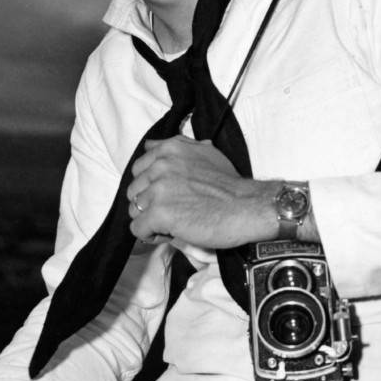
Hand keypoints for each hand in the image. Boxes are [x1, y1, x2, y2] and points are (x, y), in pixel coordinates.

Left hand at [126, 136, 278, 247]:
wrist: (246, 206)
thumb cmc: (228, 183)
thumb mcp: (204, 152)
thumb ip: (176, 146)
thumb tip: (149, 145)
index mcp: (168, 149)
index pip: (139, 170)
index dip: (150, 186)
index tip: (168, 196)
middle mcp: (160, 165)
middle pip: (134, 191)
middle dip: (149, 204)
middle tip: (172, 211)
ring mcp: (158, 189)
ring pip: (134, 211)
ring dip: (150, 220)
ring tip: (172, 223)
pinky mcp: (160, 213)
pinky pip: (138, 228)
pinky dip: (150, 235)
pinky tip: (169, 233)